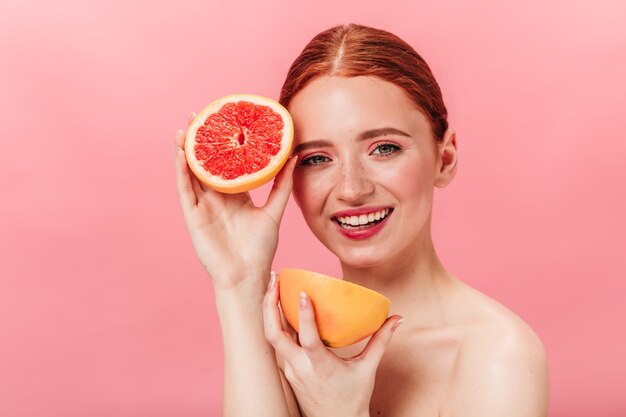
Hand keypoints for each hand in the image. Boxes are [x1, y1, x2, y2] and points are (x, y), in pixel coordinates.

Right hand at [174, 113, 297, 290]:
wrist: (247, 275)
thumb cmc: (260, 249)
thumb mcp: (273, 211)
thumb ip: (282, 185)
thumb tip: (294, 158)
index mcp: (234, 196)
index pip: (227, 164)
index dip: (225, 144)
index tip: (227, 121)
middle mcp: (216, 198)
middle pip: (207, 163)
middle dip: (203, 140)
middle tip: (203, 113)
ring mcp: (203, 205)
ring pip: (192, 171)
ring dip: (187, 149)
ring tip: (188, 125)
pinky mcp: (193, 215)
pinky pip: (185, 188)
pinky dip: (182, 169)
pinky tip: (181, 151)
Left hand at [263, 273, 403, 416]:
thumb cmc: (352, 397)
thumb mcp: (368, 369)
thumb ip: (381, 341)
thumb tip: (398, 318)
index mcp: (321, 367)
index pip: (308, 340)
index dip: (304, 316)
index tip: (302, 292)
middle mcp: (300, 367)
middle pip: (274, 335)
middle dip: (270, 304)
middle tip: (275, 278)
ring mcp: (289, 369)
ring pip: (271, 337)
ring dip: (269, 310)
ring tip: (273, 284)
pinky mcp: (286, 368)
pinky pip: (277, 342)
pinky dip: (275, 321)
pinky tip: (278, 304)